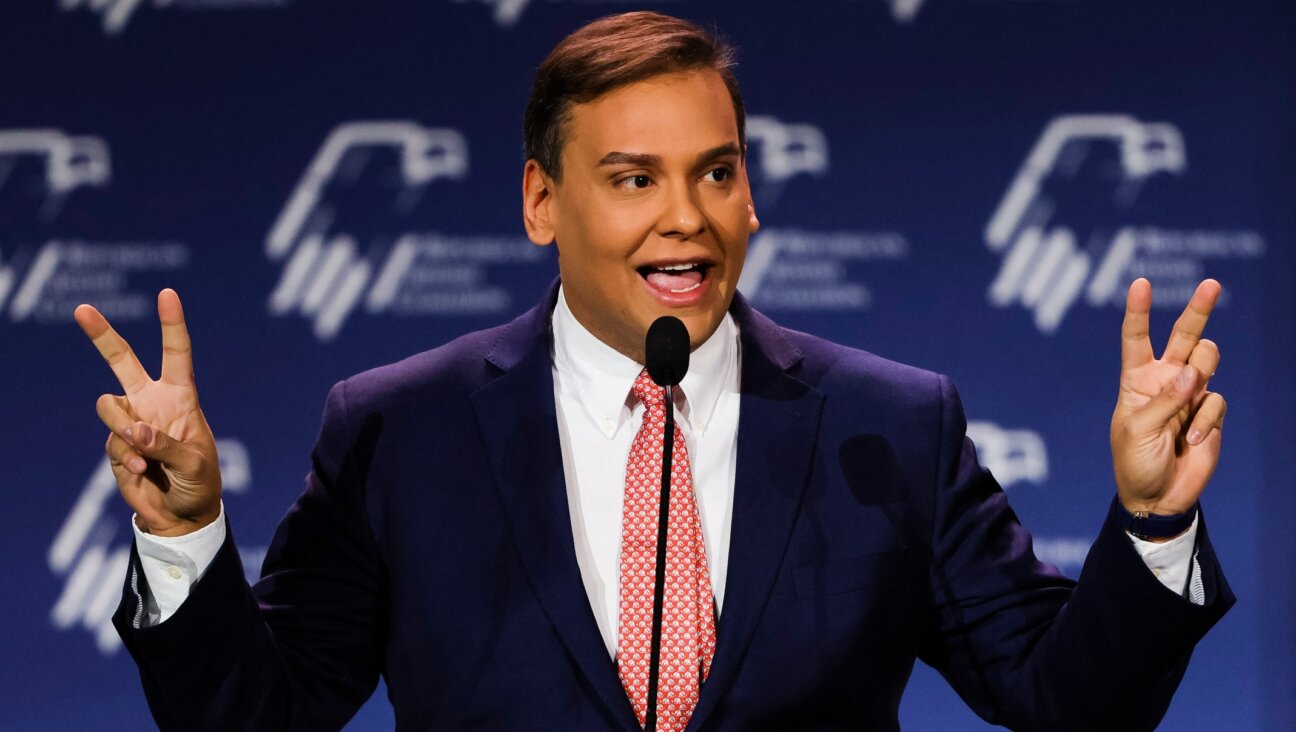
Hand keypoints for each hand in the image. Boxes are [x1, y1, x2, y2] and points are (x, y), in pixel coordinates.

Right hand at [75, 289, 221, 536]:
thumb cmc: (199, 483)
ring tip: (143, 455)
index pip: (176, 354)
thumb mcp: (195, 464)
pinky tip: (141, 472)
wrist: (182, 515)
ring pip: (108, 407)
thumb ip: (166, 445)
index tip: (167, 294)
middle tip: (82, 309)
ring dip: (123, 427)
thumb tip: (136, 429)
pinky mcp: (116, 445)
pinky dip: (126, 457)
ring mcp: (131, 422)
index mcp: (181, 397)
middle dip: (101, 335)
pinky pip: (112, 441)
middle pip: (122, 361)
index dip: (172, 324)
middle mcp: (152, 402)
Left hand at [1111, 278, 1225, 520]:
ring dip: (1201, 374)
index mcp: (1136, 380)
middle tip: (1211, 283)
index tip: (1141, 283)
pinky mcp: (1210, 413)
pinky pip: (1216, 401)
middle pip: (1184, 337)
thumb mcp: (1137, 431)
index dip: (1139, 311)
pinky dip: (1205, 421)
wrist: (1158, 496)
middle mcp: (1164, 381)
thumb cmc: (1135, 462)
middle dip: (1198, 309)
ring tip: (1189, 396)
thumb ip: (1164, 401)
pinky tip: (1192, 442)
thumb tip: (1193, 374)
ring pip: (1207, 362)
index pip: (1136, 339)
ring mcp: (1190, 395)